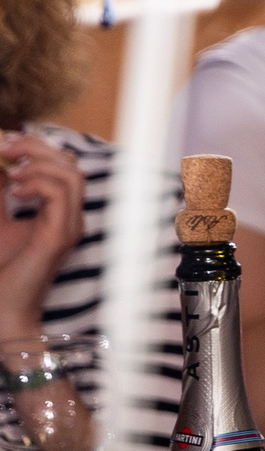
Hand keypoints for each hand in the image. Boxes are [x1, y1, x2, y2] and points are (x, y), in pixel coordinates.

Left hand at [0, 134, 84, 335]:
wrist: (2, 306)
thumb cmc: (0, 269)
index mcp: (58, 213)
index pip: (62, 166)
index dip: (36, 146)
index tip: (4, 143)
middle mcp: (70, 217)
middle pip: (70, 163)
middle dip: (36, 147)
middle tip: (5, 148)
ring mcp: (69, 226)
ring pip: (71, 174)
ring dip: (38, 163)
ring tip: (11, 172)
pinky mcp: (60, 236)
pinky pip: (60, 194)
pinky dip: (36, 183)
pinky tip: (14, 191)